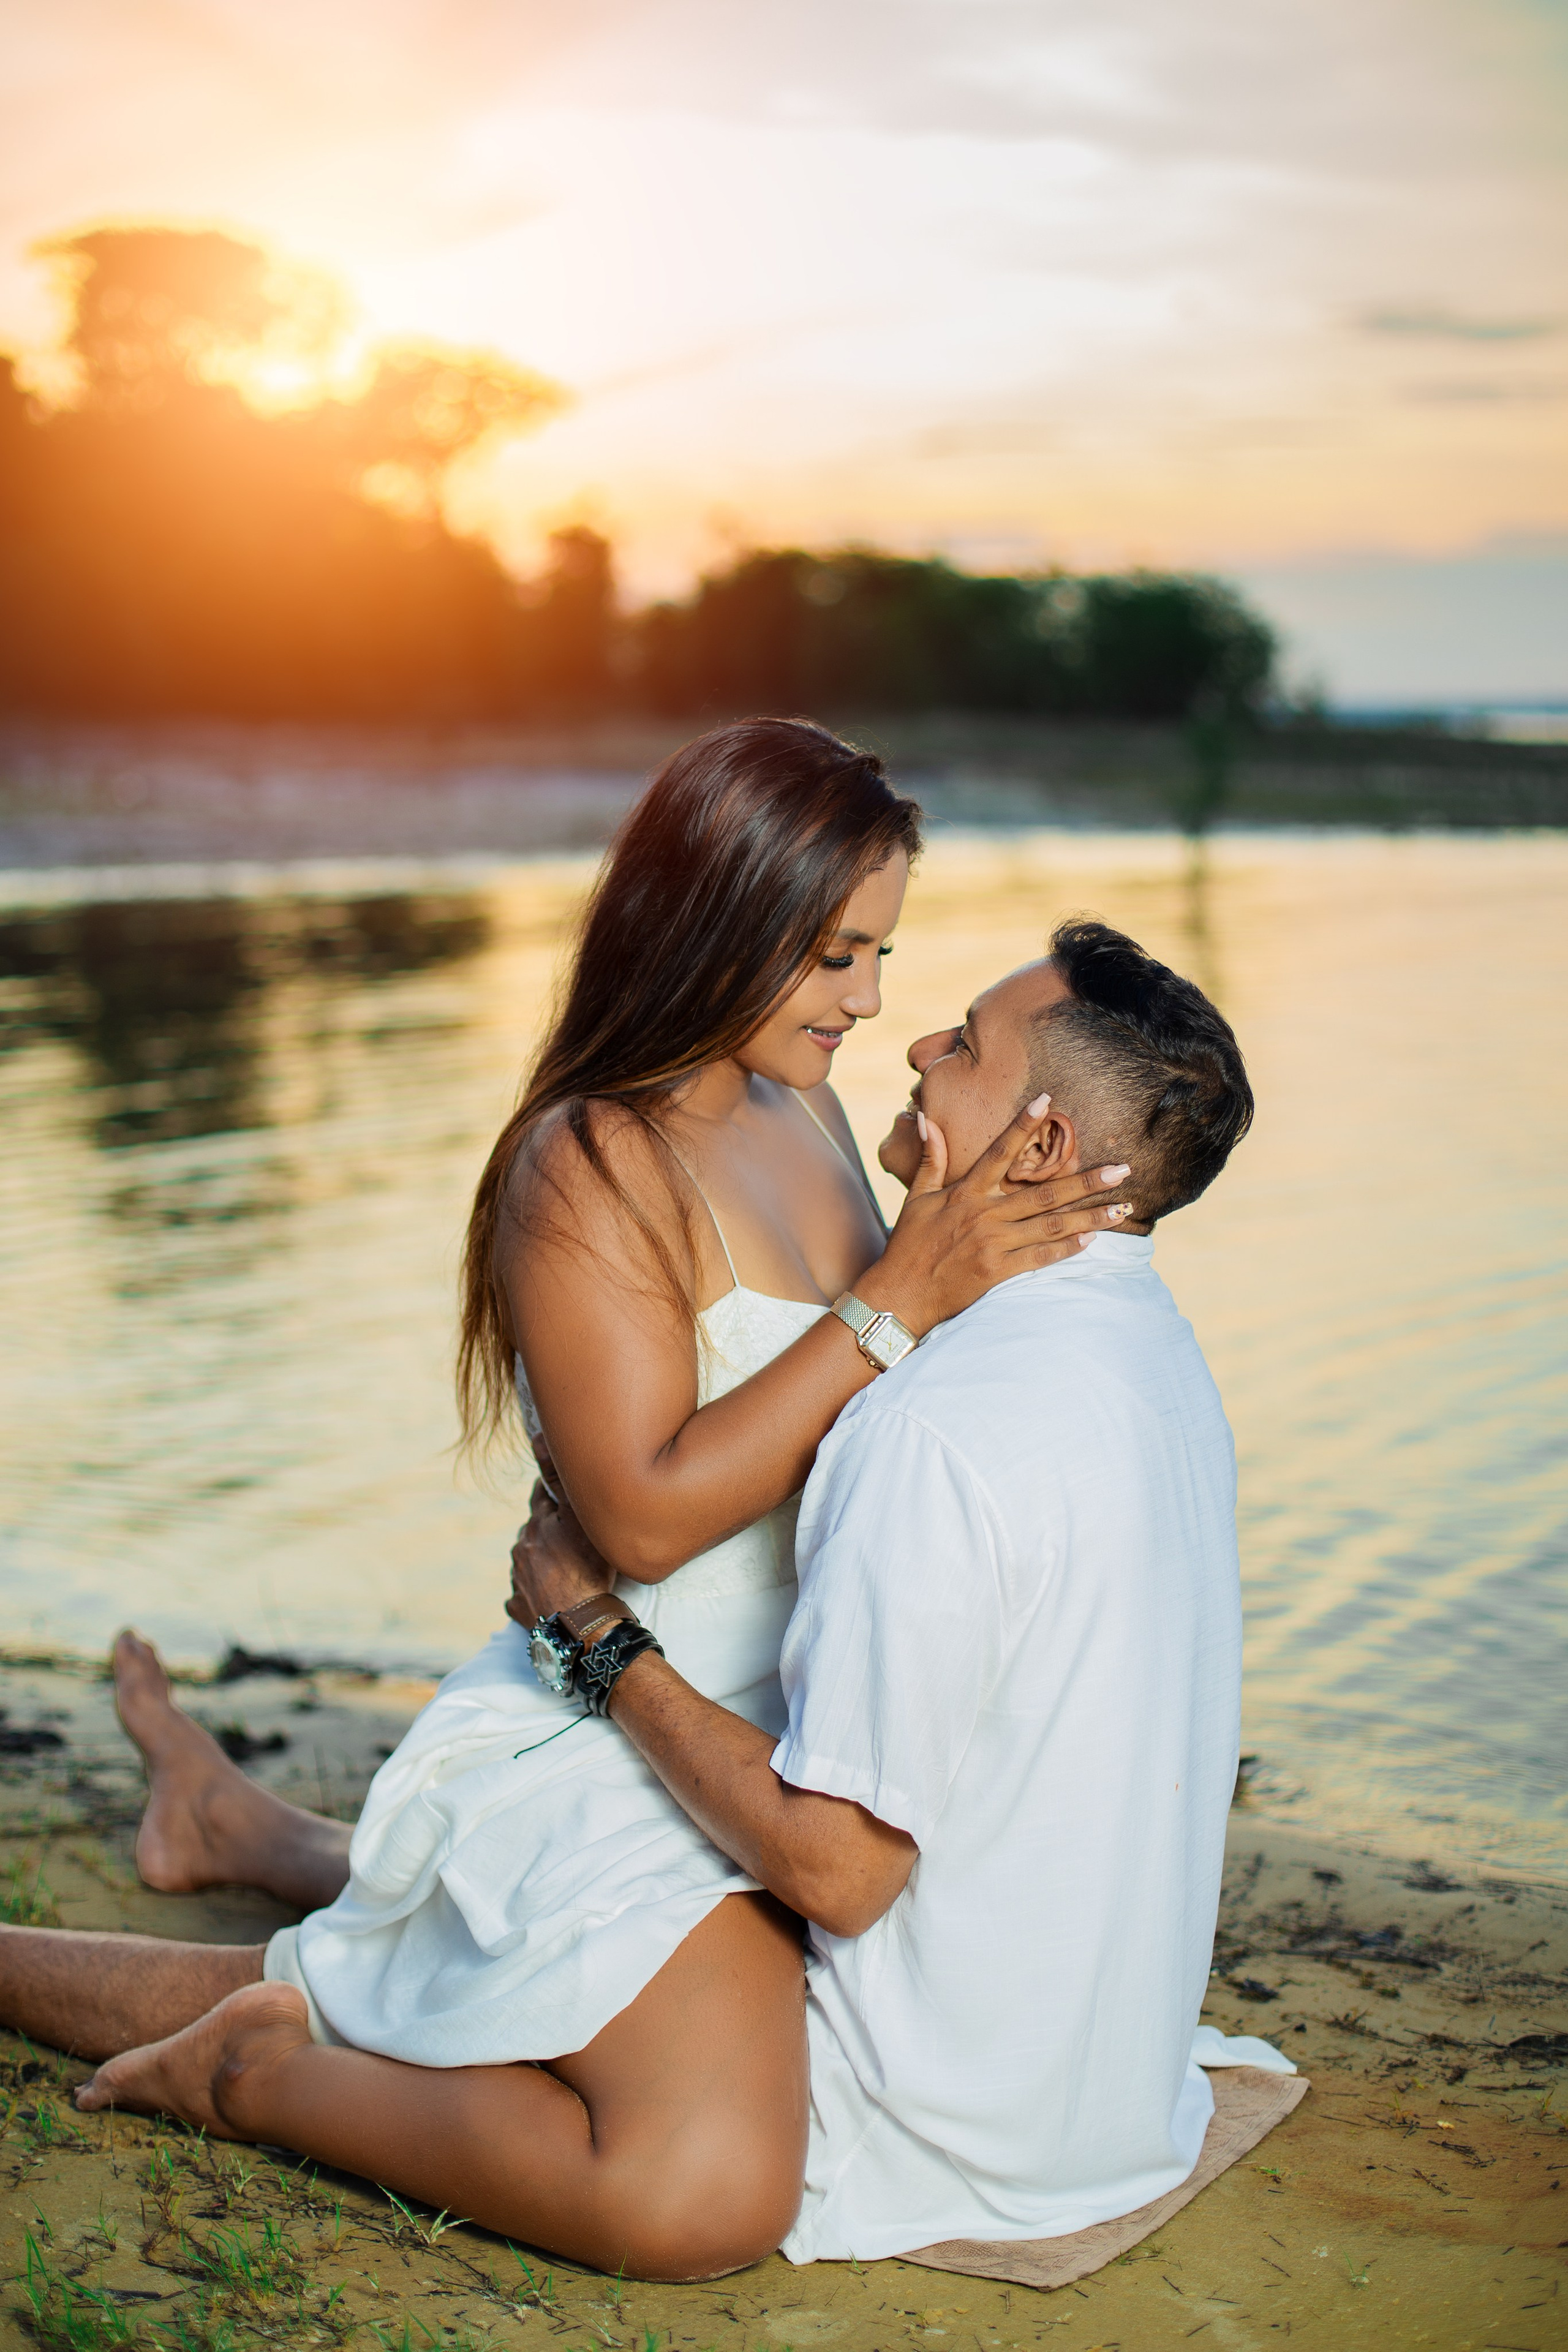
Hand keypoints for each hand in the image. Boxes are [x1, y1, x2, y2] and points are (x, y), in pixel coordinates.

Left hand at [506, 1479, 614, 1629]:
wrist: (579, 1621)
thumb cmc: (587, 1568)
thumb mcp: (579, 1517)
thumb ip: (559, 1480)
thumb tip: (537, 1441)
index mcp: (536, 1525)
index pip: (540, 1497)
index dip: (551, 1492)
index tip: (561, 1491)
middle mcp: (521, 1548)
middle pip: (534, 1530)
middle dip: (548, 1529)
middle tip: (571, 1536)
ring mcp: (517, 1578)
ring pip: (527, 1559)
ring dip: (541, 1559)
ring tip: (565, 1569)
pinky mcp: (518, 1606)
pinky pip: (524, 1593)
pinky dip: (535, 1591)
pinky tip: (550, 1595)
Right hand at [855, 1104, 1131, 1335]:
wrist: (899, 1296)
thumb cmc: (908, 1246)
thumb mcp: (915, 1198)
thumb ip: (929, 1159)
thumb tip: (924, 1119)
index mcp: (966, 1193)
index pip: (1000, 1151)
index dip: (1022, 1125)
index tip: (1047, 1100)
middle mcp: (984, 1216)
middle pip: (1044, 1193)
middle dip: (1087, 1181)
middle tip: (1123, 1169)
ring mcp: (994, 1245)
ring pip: (1051, 1226)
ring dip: (1090, 1217)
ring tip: (1123, 1207)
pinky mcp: (998, 1272)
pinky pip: (1040, 1258)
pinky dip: (1067, 1250)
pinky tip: (1093, 1240)